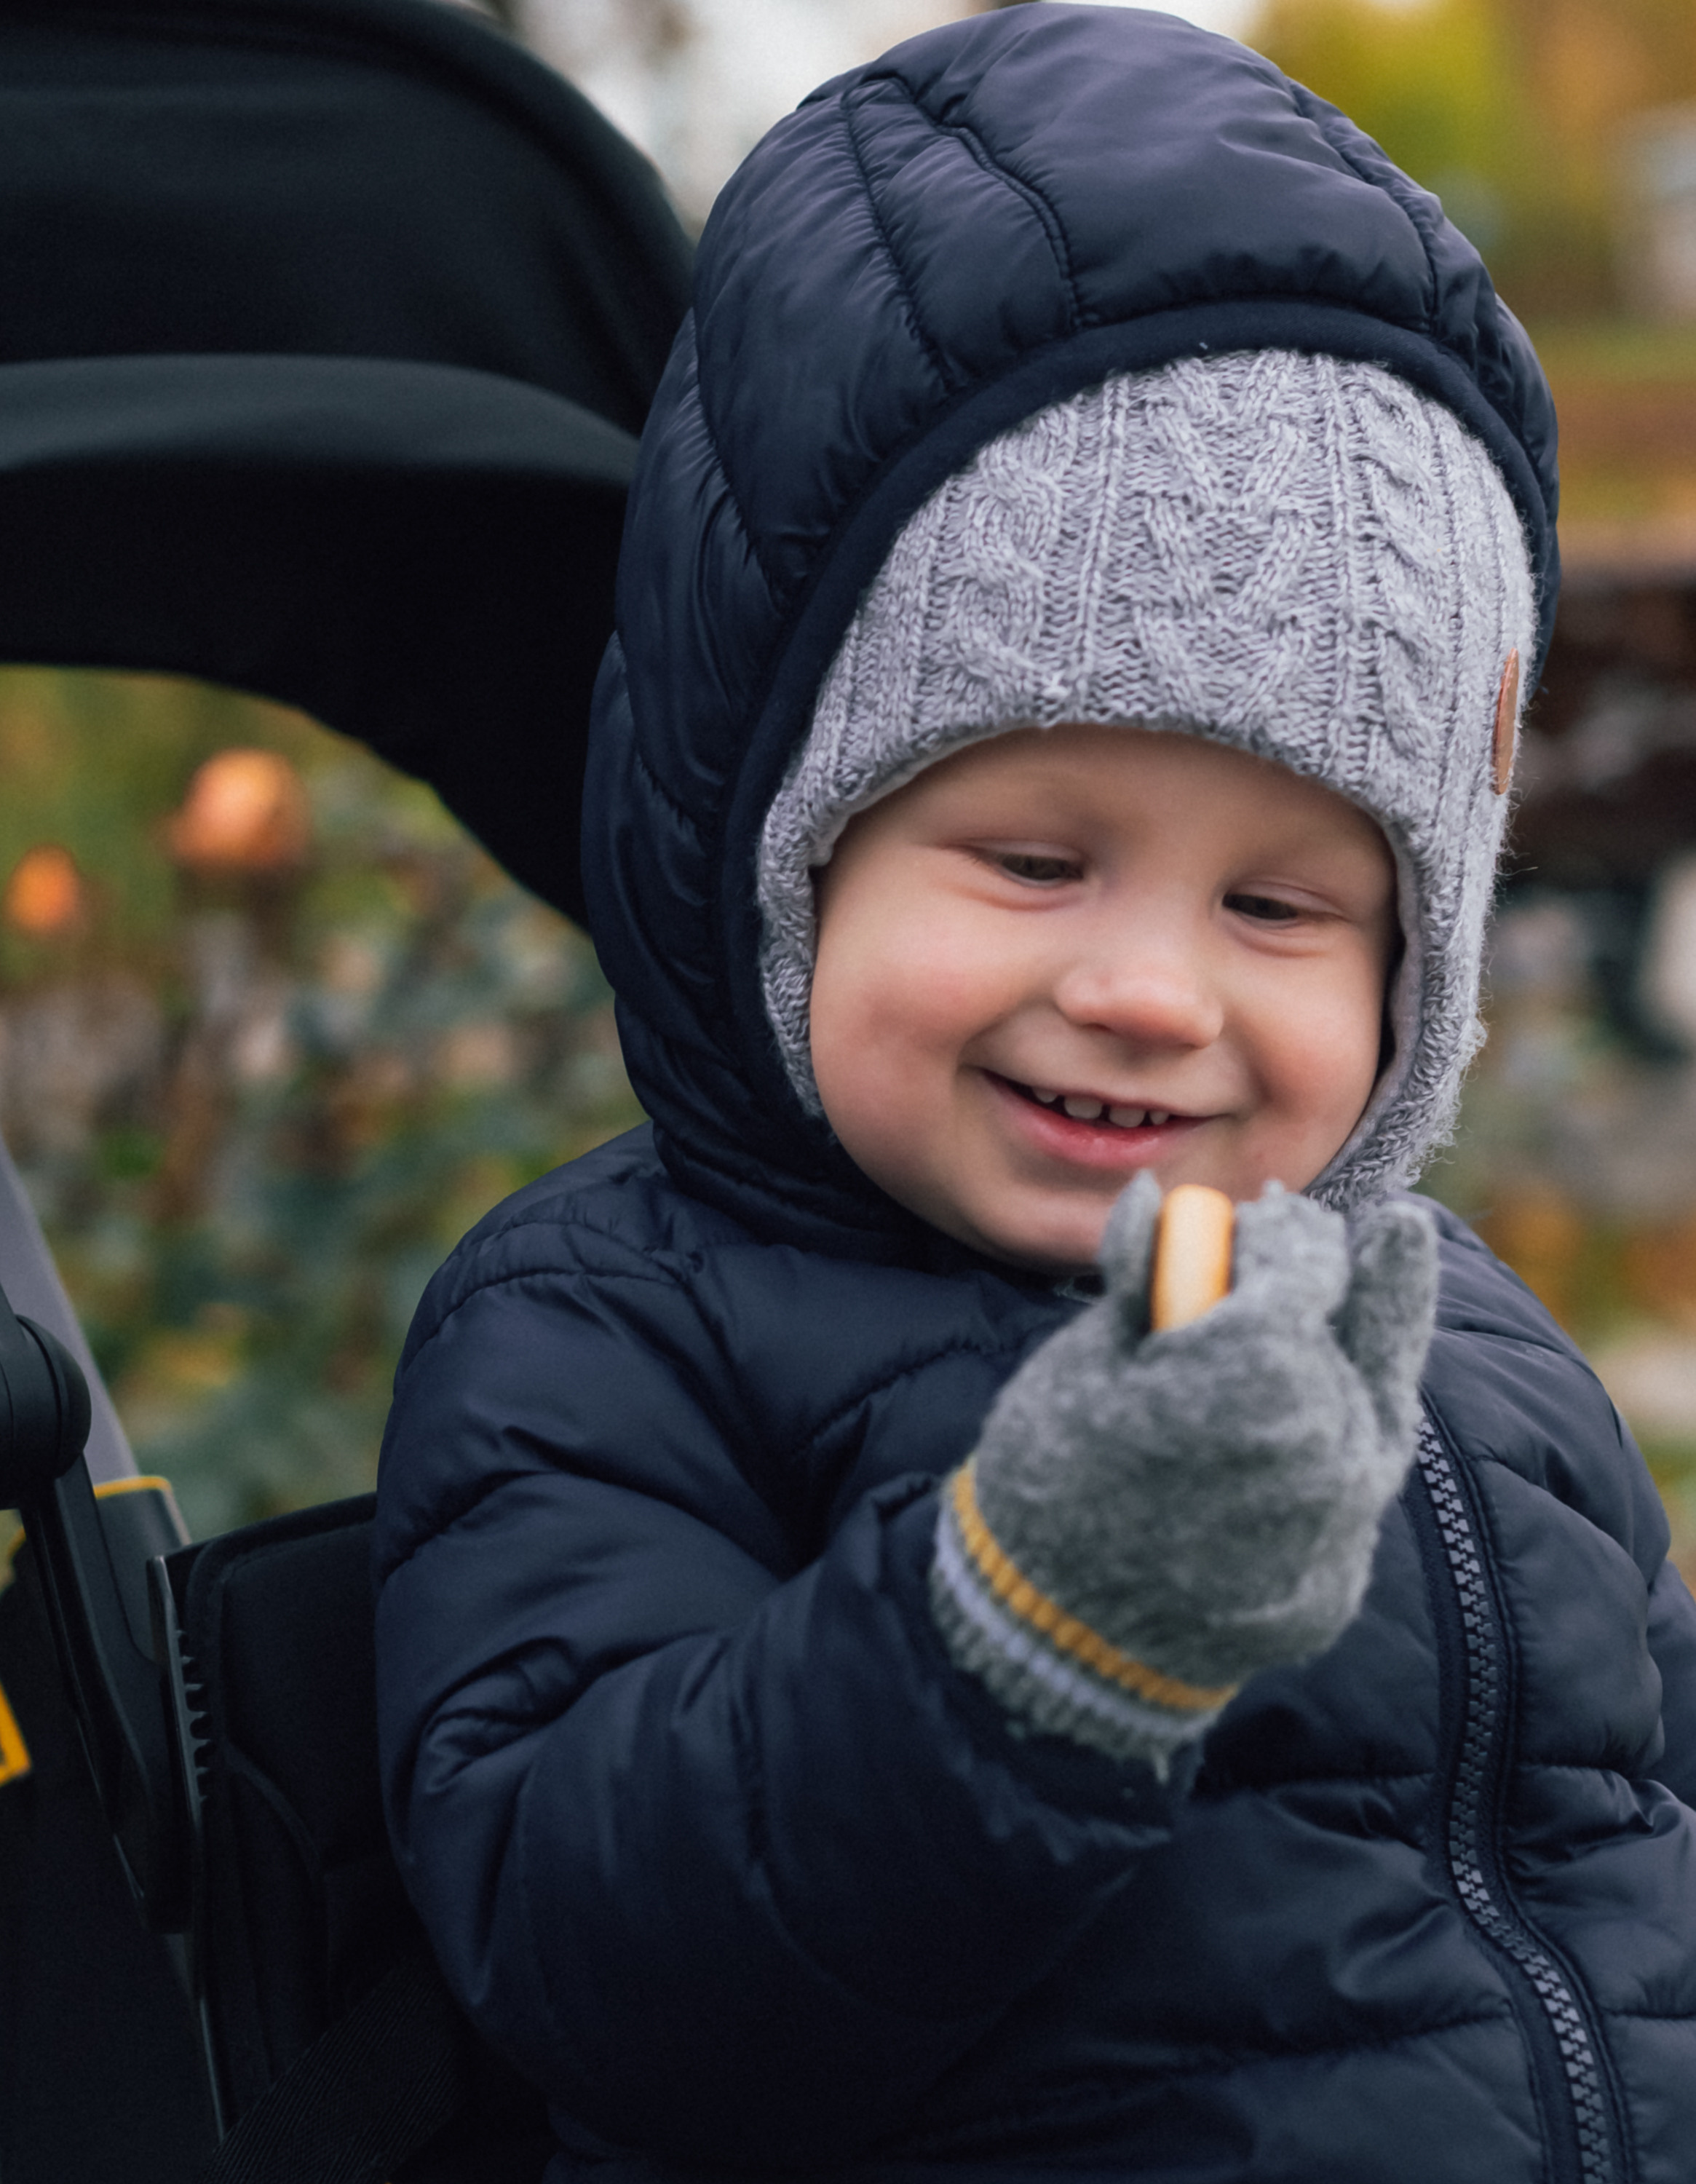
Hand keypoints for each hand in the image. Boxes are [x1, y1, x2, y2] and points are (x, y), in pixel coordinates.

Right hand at [929, 1172, 1437, 1765]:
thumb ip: (1146, 1276)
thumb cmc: (1055, 1477)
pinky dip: (1329, 1437)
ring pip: (1365, 1394)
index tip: (1250, 1222)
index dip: (1277, 1230)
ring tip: (1266, 1357)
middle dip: (1303, 1289)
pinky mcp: (1344, 1568)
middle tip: (1259, 1273)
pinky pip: (1354, 1475)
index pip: (1307, 1256)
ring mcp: (1346, 1511)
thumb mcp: (1086, 1359)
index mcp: (1259, 1361)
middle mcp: (1329, 1430)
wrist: (1057, 1641)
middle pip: (1343, 1320)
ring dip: (1326, 1359)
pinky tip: (1289, 1425)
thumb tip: (1158, 1199)